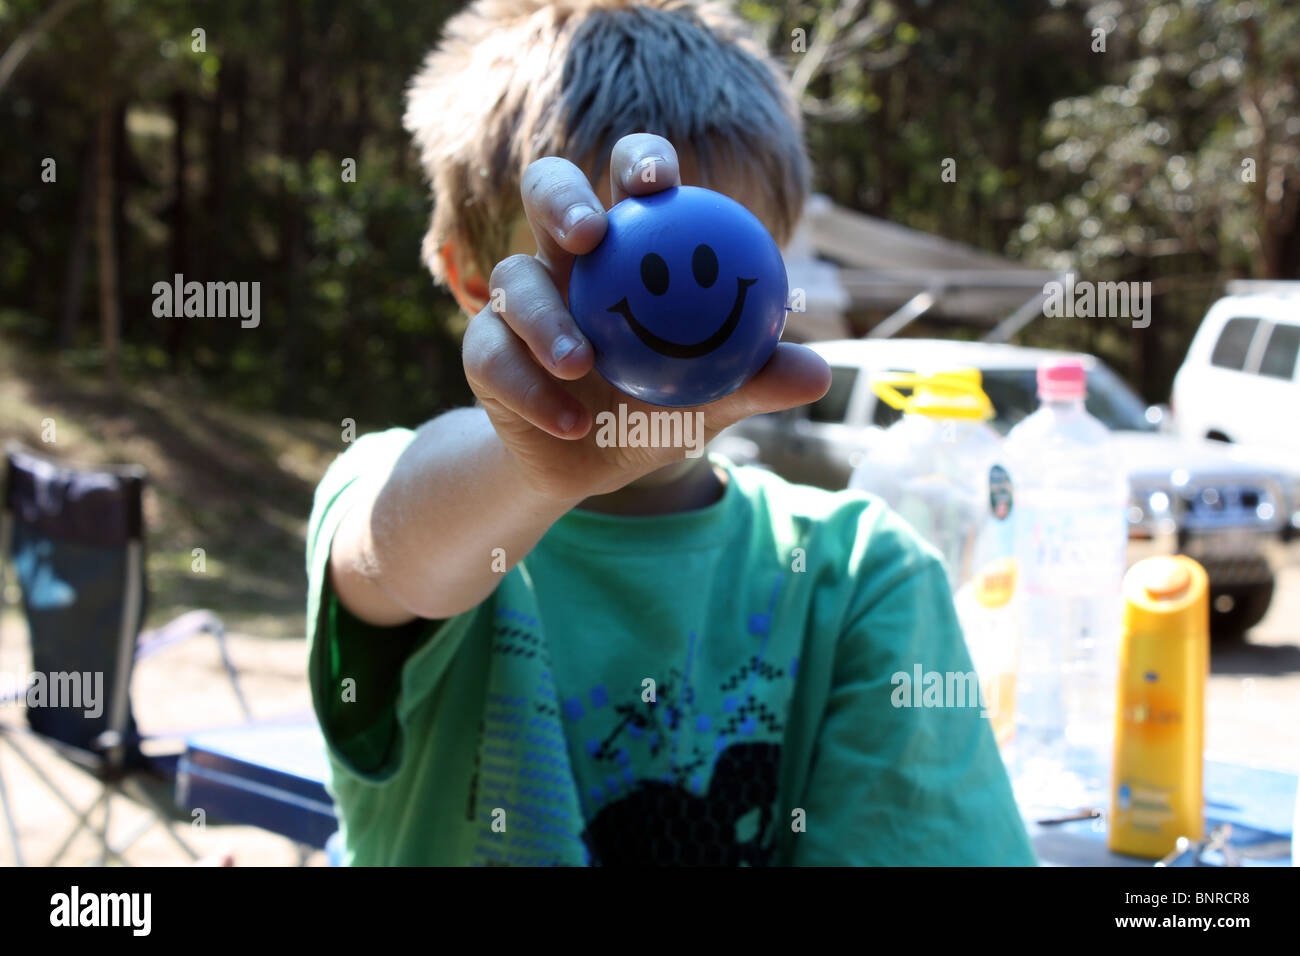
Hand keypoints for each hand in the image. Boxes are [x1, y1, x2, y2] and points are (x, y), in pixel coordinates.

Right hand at [462, 133, 830, 499]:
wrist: (592, 465)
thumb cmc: (660, 409)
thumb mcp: (714, 397)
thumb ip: (756, 378)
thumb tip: (818, 372)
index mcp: (629, 246)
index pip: (632, 181)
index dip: (641, 162)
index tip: (660, 184)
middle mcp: (568, 260)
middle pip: (548, 190)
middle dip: (562, 198)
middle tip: (590, 235)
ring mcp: (520, 302)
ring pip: (512, 280)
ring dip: (545, 319)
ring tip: (582, 364)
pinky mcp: (485, 352)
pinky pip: (493, 357)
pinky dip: (534, 390)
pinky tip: (570, 423)